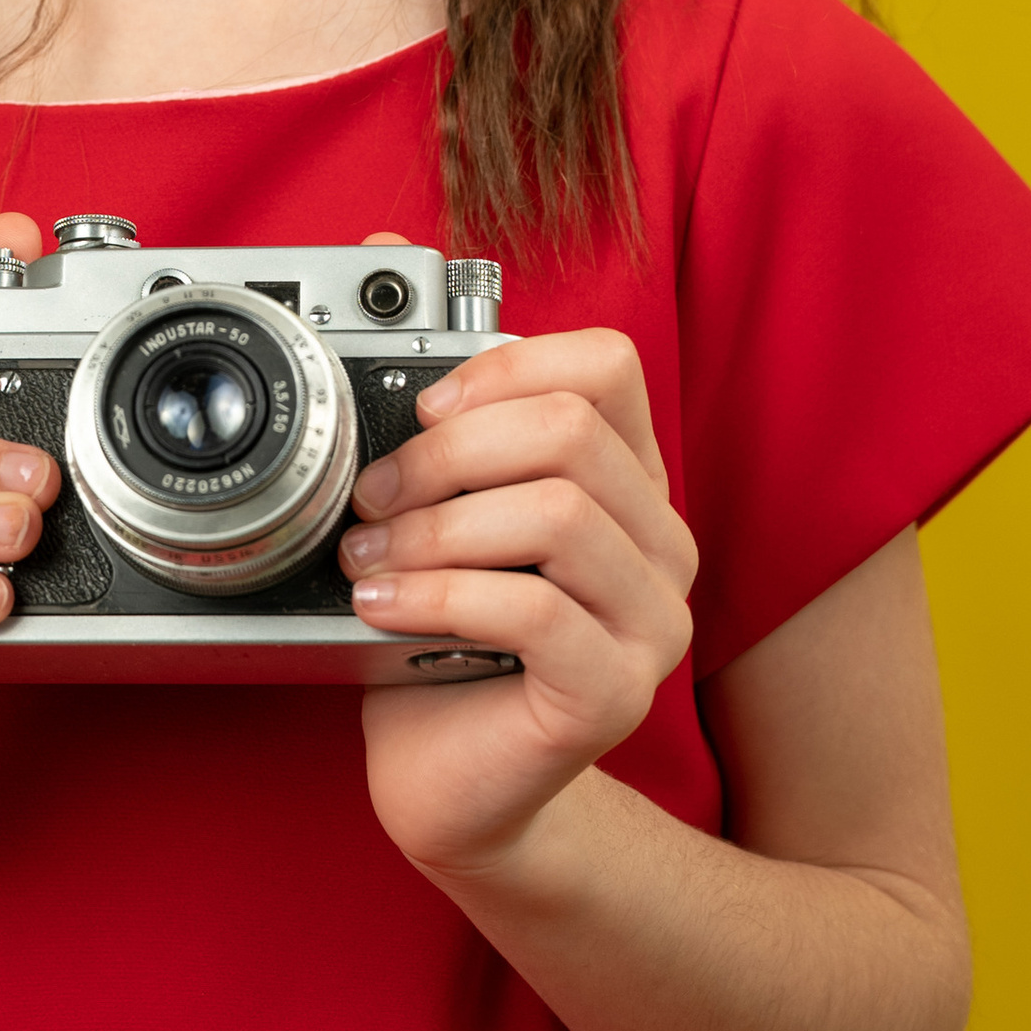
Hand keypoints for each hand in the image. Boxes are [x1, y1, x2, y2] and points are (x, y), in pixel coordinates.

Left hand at [343, 243, 695, 881]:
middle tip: (372, 499)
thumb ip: (425, 394)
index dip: (501, 370)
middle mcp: (661, 546)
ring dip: (436, 530)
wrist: (451, 786)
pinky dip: (439, 597)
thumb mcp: (429, 506)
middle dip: (446, 455)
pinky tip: (384, 608)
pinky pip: (533, 611)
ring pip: (558, 515)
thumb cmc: (438, 643)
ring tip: (370, 559)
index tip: (420, 411)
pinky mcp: (613, 695)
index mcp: (628, 483)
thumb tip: (384, 243)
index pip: (606, 364)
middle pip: (570, 434)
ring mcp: (650, 625)